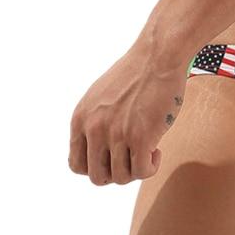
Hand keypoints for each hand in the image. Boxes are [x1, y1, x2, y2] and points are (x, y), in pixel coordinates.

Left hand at [68, 39, 187, 185]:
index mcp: (80, 119)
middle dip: (117, 172)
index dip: (97, 167)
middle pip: (97, 177)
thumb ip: (94, 122)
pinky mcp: (141, 137)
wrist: (158, 57)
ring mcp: (116, 134)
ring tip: (147, 149)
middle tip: (132, 156)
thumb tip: (99, 152)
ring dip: (136, 169)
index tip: (114, 156)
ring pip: (122, 177)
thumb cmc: (136, 74)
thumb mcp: (101, 97)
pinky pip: (142, 171)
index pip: (76, 165)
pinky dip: (151, 167)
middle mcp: (94, 128)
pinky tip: (157, 149)